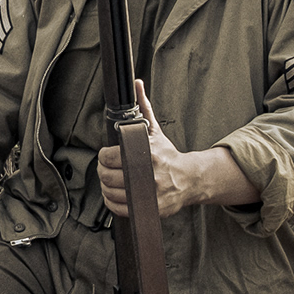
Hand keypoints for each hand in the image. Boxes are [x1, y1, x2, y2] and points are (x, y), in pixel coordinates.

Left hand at [99, 81, 201, 218]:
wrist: (190, 179)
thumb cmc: (169, 155)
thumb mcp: (155, 131)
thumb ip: (144, 108)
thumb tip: (136, 84)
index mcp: (147, 153)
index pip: (110, 157)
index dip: (103, 157)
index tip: (105, 156)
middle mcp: (149, 174)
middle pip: (108, 176)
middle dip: (102, 172)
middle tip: (105, 170)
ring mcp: (150, 193)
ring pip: (111, 194)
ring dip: (105, 189)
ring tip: (109, 183)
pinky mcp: (151, 208)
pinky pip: (120, 209)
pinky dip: (112, 204)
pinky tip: (114, 196)